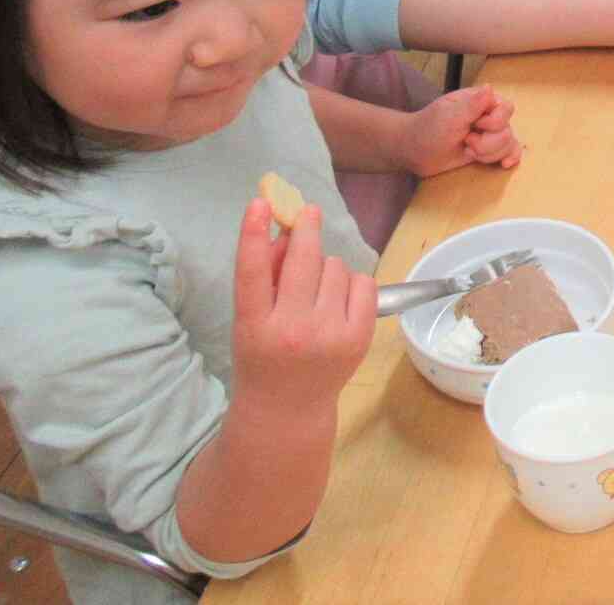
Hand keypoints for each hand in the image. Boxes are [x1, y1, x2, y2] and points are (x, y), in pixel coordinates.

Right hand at [231, 201, 374, 415]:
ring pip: (335, 267)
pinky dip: (352, 282)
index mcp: (254, 326)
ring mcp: (330, 335)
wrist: (288, 409)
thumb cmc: (263, 356)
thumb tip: (286, 233)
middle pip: (303, 260)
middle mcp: (293, 330)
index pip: (252, 273)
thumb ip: (264, 279)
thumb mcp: (249, 321)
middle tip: (307, 214)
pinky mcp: (359, 338)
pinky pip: (363, 283)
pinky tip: (339, 298)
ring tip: (315, 289)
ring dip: (326, 266)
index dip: (254, 235)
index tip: (261, 203)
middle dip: (307, 230)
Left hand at [401, 84, 521, 174]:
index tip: (475, 125)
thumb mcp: (449, 116)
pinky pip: (508, 152)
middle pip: (508, 130)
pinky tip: (505, 164)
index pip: (506, 108)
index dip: (494, 122)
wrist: (415, 151)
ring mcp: (489, 134)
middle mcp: (488, 116)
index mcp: (480, 101)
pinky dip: (510, 157)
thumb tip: (490, 87)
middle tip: (466, 142)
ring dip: (489, 153)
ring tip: (468, 151)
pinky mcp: (487, 150)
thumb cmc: (429, 129)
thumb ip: (471, 104)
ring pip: (508, 144)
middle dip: (488, 142)